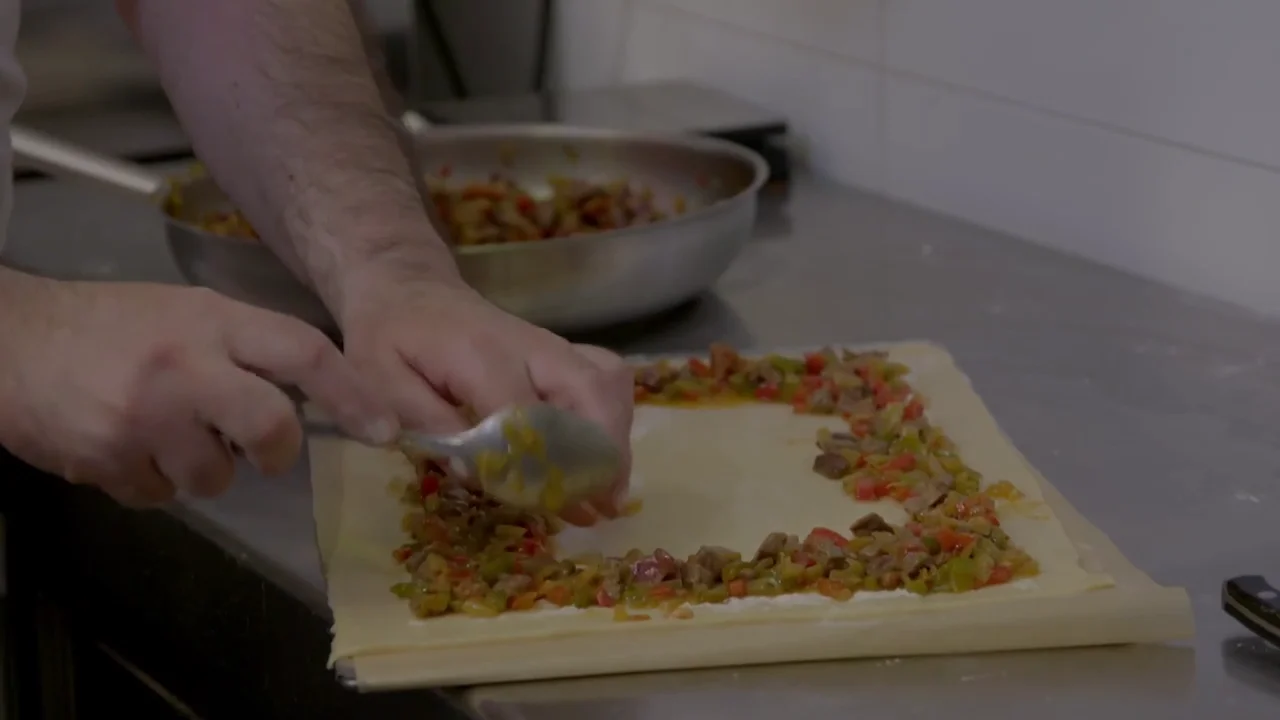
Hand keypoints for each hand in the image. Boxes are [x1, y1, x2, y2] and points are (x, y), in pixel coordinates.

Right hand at [0, 278, 396, 506]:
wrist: (11, 341)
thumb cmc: (109, 326)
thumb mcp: (184, 312)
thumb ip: (242, 346)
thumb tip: (308, 396)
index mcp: (211, 321)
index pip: (303, 352)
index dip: (353, 394)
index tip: (384, 428)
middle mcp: (184, 366)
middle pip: (271, 428)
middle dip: (277, 451)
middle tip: (265, 451)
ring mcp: (145, 417)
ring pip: (216, 477)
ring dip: (203, 469)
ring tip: (167, 434)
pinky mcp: (108, 459)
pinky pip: (161, 495)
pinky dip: (153, 481)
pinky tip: (128, 446)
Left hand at [339, 276, 633, 526]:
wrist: (407, 287)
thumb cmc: (389, 337)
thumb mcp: (379, 377)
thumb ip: (421, 421)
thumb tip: (471, 470)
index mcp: (480, 355)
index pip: (526, 416)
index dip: (538, 465)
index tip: (542, 504)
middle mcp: (529, 346)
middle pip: (589, 392)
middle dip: (602, 452)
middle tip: (601, 505)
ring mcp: (551, 346)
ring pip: (608, 383)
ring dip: (615, 438)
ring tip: (608, 490)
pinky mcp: (562, 351)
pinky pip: (607, 377)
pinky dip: (615, 418)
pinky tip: (604, 455)